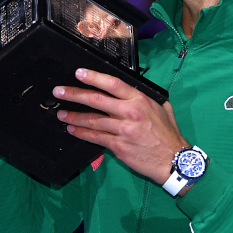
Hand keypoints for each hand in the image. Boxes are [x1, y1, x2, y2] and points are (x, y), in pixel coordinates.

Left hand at [53, 68, 185, 185]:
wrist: (173, 160)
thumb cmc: (168, 134)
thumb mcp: (162, 108)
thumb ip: (147, 99)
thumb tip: (132, 91)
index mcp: (140, 100)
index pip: (112, 84)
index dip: (94, 77)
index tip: (79, 73)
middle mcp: (130, 112)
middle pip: (96, 100)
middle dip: (75, 94)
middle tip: (59, 92)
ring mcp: (123, 130)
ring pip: (92, 120)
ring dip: (74, 116)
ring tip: (61, 114)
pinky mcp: (118, 146)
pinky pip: (95, 137)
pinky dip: (82, 133)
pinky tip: (72, 130)